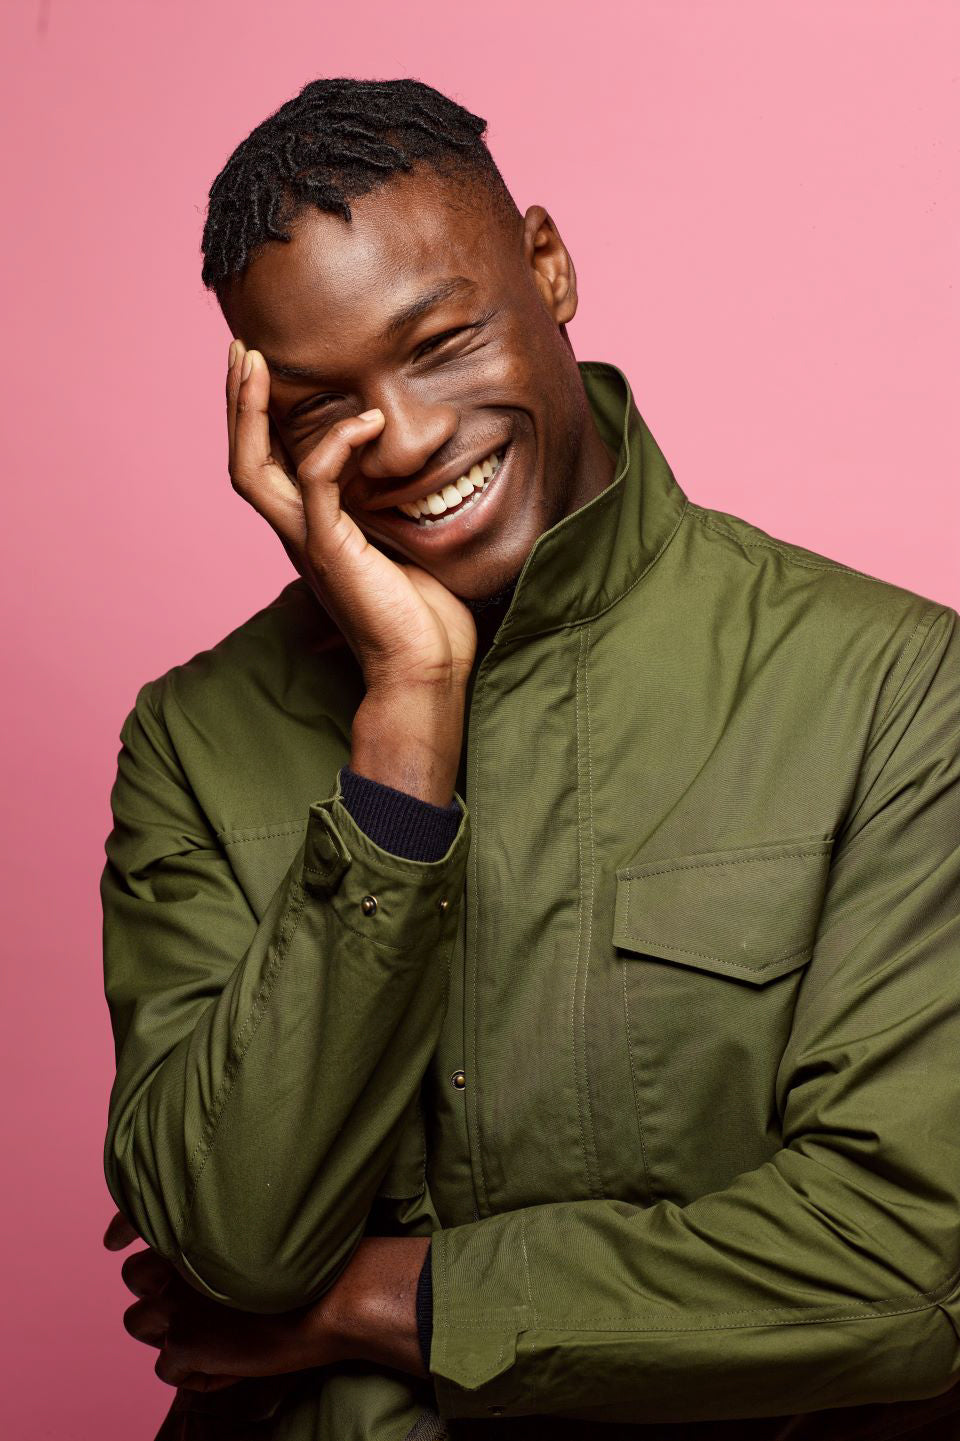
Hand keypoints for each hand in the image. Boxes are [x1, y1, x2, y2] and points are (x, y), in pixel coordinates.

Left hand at [104, 1210, 332, 1391]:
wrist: (333, 1299)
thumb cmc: (311, 1265)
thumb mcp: (262, 1235)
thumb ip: (223, 1240)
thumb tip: (209, 1256)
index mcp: (195, 1228)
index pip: (135, 1219)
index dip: (121, 1230)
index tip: (114, 1240)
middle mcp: (176, 1260)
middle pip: (134, 1278)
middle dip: (156, 1293)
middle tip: (192, 1306)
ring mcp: (176, 1303)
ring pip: (139, 1323)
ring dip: (168, 1333)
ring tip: (210, 1337)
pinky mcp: (184, 1343)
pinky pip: (168, 1370)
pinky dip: (196, 1373)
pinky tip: (230, 1365)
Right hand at [226, 341, 476, 698]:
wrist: (424, 667)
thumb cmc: (423, 615)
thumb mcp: (403, 543)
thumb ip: (389, 506)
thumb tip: (409, 469)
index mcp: (310, 531)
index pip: (267, 465)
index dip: (256, 418)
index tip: (260, 369)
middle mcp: (297, 534)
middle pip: (243, 460)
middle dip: (238, 403)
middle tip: (241, 350)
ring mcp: (308, 542)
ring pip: (254, 470)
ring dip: (250, 413)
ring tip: (256, 364)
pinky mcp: (330, 551)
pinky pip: (317, 483)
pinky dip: (336, 445)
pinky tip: (366, 421)